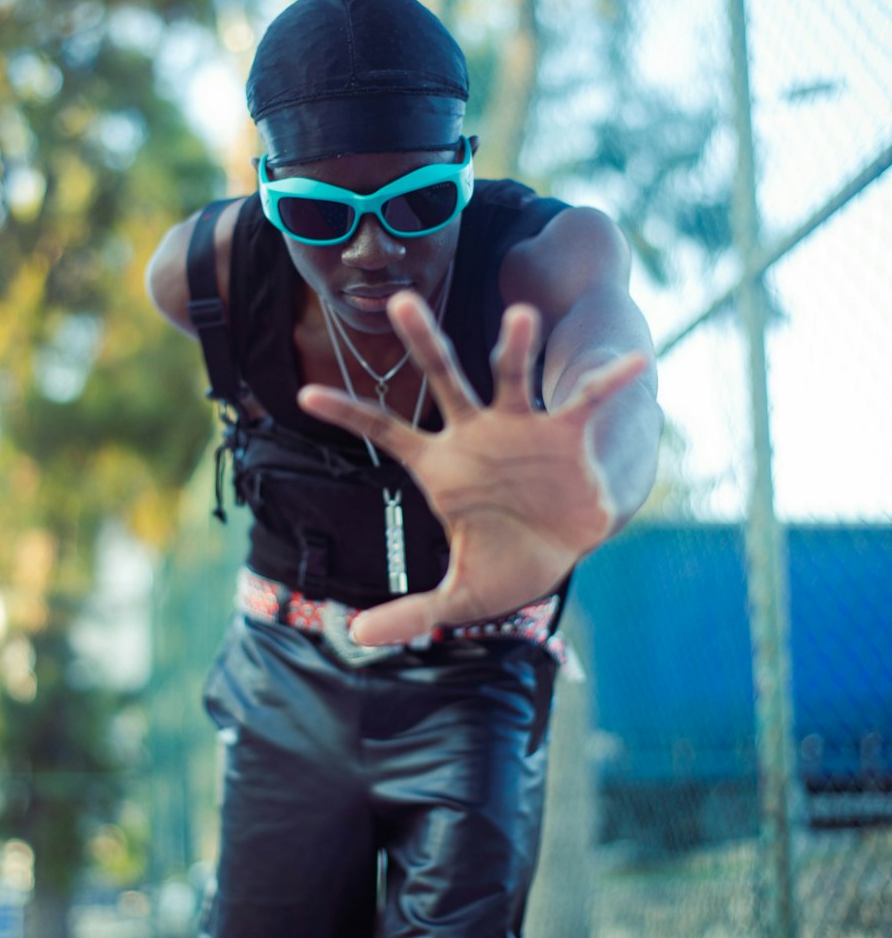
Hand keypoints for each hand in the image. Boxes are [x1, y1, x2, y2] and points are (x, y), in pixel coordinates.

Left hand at [298, 291, 645, 645]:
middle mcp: (476, 435)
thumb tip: (354, 637)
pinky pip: (586, 402)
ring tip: (521, 312)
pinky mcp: (566, 435)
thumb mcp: (458, 595)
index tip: (302, 395)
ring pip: (512, 376)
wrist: (562, 549)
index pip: (383, 431)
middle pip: (443, 378)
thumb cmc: (505, 562)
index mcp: (440, 466)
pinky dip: (609, 383)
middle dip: (424, 341)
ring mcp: (521, 429)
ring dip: (516, 346)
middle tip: (400, 300)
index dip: (346, 414)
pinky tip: (635, 361)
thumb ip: (409, 614)